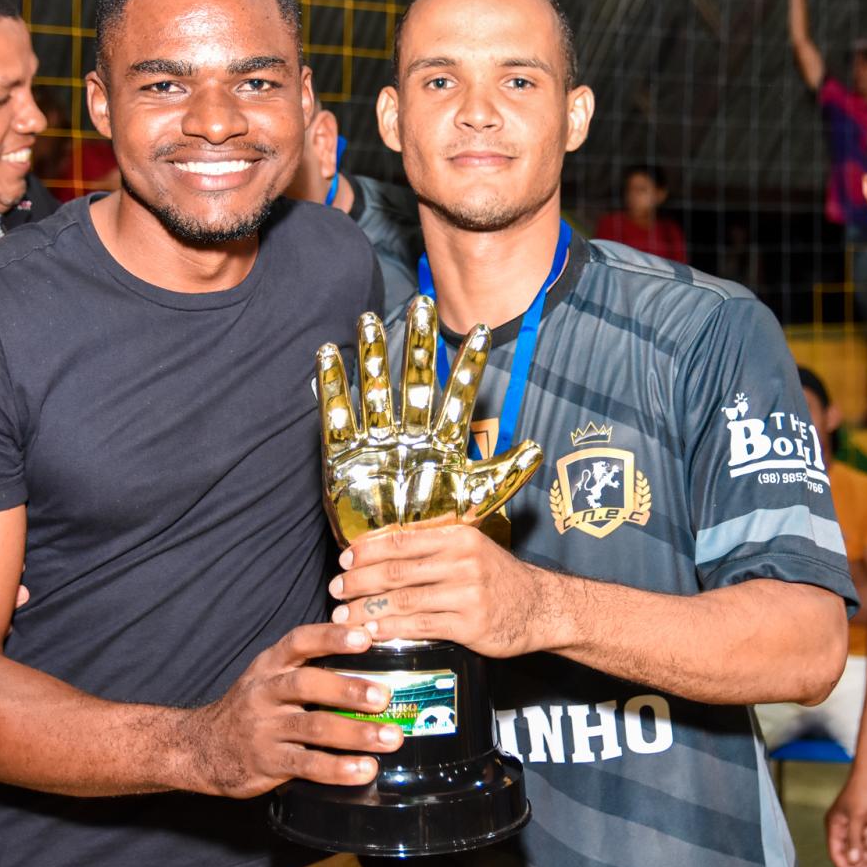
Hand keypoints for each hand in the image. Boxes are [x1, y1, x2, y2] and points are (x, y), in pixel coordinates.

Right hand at [188, 624, 403, 797]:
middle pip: (307, 685)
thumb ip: (306, 666)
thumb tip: (368, 652)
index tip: (365, 636)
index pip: (299, 642)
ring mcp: (264, 729)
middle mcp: (265, 693)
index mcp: (269, 665)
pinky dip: (339, 768)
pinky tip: (365, 770)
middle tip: (384, 697)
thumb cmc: (250, 708)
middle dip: (348, 690)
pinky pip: (307, 765)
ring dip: (356, 733)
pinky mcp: (268, 763)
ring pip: (313, 727)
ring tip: (390, 738)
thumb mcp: (268, 677)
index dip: (331, 637)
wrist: (202, 748)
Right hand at [317, 297, 541, 544]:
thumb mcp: (476, 501)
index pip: (459, 393)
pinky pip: (337, 417)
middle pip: (415, 380)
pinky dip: (332, 387)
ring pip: (377, 390)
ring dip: (373, 356)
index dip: (470, 364)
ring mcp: (377, 441)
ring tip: (369, 319)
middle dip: (419, 344)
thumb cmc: (435, 530)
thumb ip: (504, 474)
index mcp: (442, 440)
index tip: (482, 330)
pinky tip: (328, 355)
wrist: (396, 561)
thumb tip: (537, 447)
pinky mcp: (344, 456)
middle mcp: (410, 433)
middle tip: (422, 305)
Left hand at [330, 524, 552, 657]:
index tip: (344, 560)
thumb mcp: (471, 549)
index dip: (367, 551)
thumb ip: (433, 547)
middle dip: (359, 582)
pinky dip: (391, 629)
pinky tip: (373, 632)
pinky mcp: (470, 625)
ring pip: (404, 601)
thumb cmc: (498, 578)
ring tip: (344, 616)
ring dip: (367, 609)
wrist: (541, 607)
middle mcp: (463, 562)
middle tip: (335, 590)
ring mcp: (467, 594)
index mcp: (458, 537)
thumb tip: (380, 548)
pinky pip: (421, 627)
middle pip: (397, 571)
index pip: (401, 540)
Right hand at [825, 764, 866, 866]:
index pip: (837, 852)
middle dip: (864, 863)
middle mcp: (843, 828)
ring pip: (864, 850)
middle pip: (852, 853)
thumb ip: (855, 840)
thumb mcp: (858, 817)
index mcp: (835, 826)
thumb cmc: (862, 791)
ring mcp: (856, 827)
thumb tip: (853, 860)